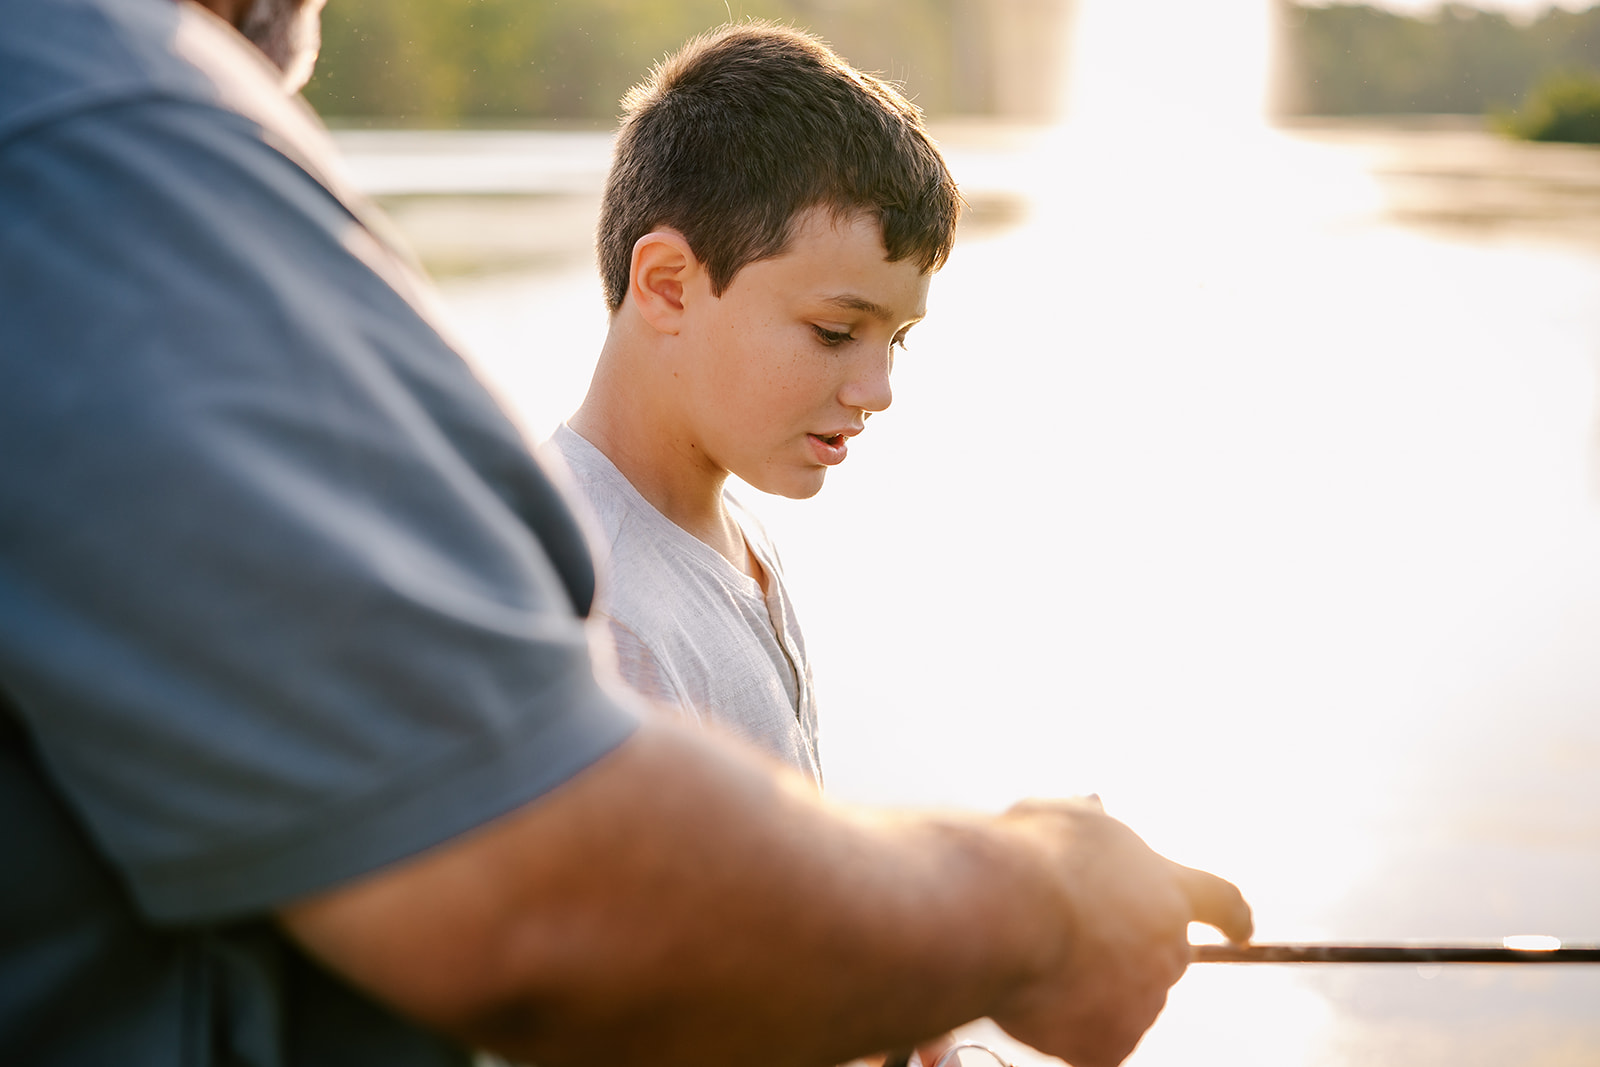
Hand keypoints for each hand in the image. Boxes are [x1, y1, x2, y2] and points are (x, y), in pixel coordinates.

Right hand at [989, 798, 1251, 1066]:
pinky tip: (1035, 997)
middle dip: (1123, 952)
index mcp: (1165, 886)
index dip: (1231, 916)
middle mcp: (1168, 946)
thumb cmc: (1028, 856)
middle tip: (1068, 937)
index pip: (1219, 901)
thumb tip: (1093, 813)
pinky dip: (1066, 1028)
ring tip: (1038, 958)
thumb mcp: (1067, 818)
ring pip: (1120, 1000)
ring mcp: (1144, 1000)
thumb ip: (1093, 824)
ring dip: (1089, 988)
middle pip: (1157, 957)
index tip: (1242, 929)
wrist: (1000, 910)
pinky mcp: (1112, 1043)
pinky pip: (1092, 1042)